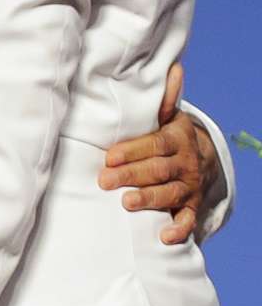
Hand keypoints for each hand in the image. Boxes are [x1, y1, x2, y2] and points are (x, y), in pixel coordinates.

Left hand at [101, 62, 211, 244]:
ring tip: (127, 203)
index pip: (153, 144)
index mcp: (175, 138)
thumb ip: (165, 99)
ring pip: (169, 192)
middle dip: (130, 175)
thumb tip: (174, 69)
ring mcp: (188, 185)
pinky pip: (187, 219)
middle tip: (104, 181)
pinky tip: (164, 236)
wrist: (200, 160)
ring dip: (149, 198)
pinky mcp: (190, 206)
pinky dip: (178, 228)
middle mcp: (184, 162)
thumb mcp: (168, 117)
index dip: (131, 151)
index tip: (108, 157)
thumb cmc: (167, 137)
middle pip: (156, 169)